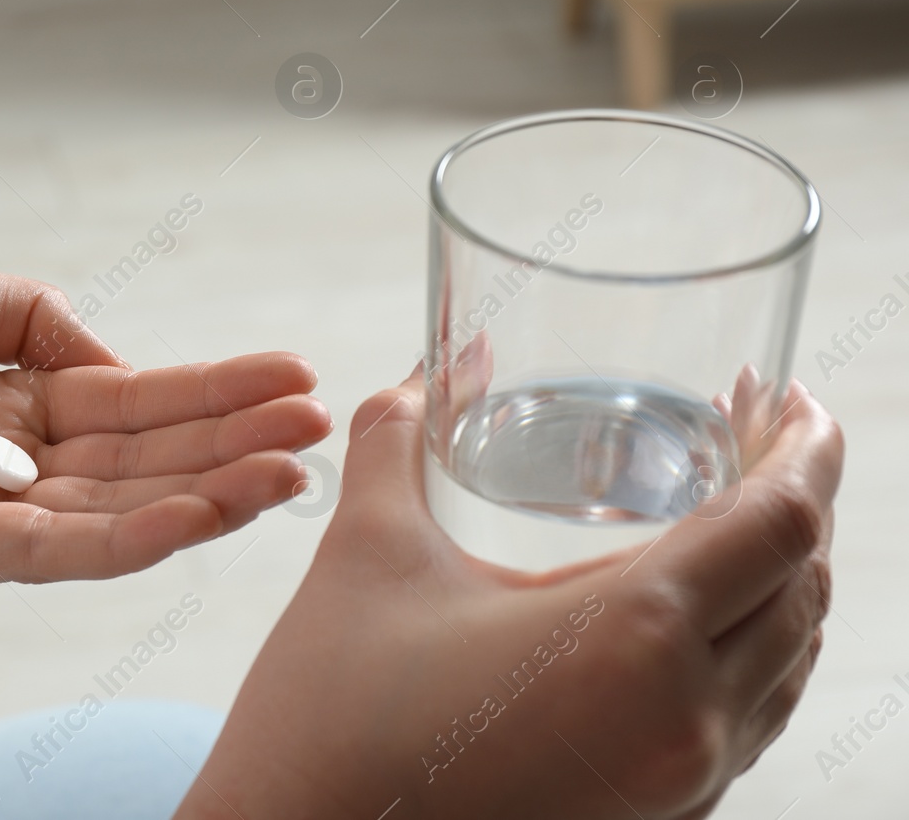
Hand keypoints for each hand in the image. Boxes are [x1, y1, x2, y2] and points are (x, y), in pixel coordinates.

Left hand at [0, 225, 331, 581]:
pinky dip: (118, 538)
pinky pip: (34, 550)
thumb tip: (118, 361)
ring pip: (100, 516)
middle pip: (127, 463)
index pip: (121, 404)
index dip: (206, 394)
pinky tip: (195, 515)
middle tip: (319, 430)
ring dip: (198, 497)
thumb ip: (33, 320)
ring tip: (290, 472)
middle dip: (224, 448)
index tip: (291, 377)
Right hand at [178, 369, 840, 819]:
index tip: (792, 397)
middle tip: (757, 440)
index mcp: (629, 642)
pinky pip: (747, 721)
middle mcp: (684, 725)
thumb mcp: (365, 551)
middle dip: (798, 504)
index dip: (808, 447)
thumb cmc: (328, 714)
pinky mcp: (654, 818)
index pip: (782, 526)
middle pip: (804, 592)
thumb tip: (431, 361)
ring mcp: (679, 786)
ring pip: (788, 664)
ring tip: (732, 515)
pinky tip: (690, 616)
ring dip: (782, 580)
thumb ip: (398, 437)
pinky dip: (751, 650)